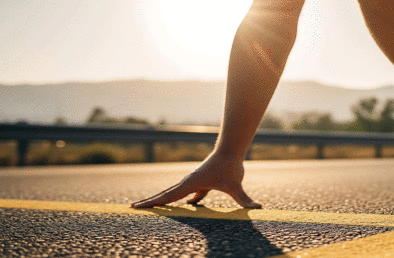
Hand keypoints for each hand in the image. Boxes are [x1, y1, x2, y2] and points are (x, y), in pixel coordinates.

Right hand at [131, 155, 261, 208]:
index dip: (152, 203)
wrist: (232, 150)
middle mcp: (189, 182)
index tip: (136, 207)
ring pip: (176, 193)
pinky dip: (185, 199)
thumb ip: (244, 199)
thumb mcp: (236, 185)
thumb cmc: (231, 166)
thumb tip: (257, 208)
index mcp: (191, 184)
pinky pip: (190, 193)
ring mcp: (195, 181)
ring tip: (152, 207)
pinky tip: (189, 205)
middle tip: (133, 208)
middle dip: (151, 202)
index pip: (168, 197)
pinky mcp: (203, 182)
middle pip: (166, 194)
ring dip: (164, 200)